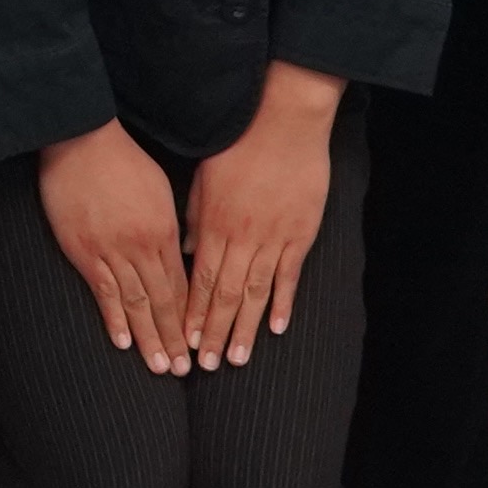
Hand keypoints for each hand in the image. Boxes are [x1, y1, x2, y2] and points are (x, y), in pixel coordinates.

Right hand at [35, 121, 190, 369]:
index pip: (183, 284)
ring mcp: (113, 251)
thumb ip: (169, 223)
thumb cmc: (122, 158)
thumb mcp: (159, 188)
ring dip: (150, 338)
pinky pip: (104, 292)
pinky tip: (123, 342)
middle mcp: (143, 246)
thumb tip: (181, 250)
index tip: (200, 342)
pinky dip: (115, 319)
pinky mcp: (84, 252)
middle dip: (175, 338)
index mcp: (165, 230)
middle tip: (184, 370)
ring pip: (137, 304)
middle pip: (164, 301)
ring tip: (160, 367)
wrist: (81, 140)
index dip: (191, 317)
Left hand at [176, 65, 345, 366]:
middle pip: (227, 295)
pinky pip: (289, 276)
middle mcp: (243, 238)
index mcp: (215, 225)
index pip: (201, 281)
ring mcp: (274, 238)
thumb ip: (195, 217)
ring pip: (257, 293)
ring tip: (239, 359)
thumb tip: (186, 250)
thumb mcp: (204, 178)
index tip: (187, 341)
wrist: (285, 120)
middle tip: (208, 366)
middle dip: (216, 333)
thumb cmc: (239, 142)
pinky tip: (277, 328)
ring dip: (247, 328)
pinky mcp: (301, 233)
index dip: (194, 314)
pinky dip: (283, 303)